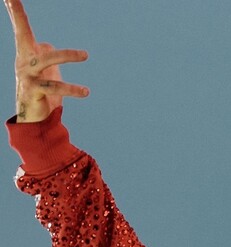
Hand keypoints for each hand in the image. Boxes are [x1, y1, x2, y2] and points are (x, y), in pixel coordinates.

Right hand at [4, 0, 88, 122]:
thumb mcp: (45, 71)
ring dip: (67, 55)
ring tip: (85, 54)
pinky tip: (85, 91)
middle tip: (21, 0)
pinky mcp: (33, 91)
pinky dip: (72, 89)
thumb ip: (47, 55)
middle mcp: (23, 61)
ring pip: (47, 58)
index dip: (15, 10)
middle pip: (23, 34)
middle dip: (18, 15)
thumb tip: (47, 45)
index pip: (20, 27)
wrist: (34, 120)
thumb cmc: (41, 92)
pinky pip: (55, 87)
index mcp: (26, 53)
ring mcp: (26, 75)